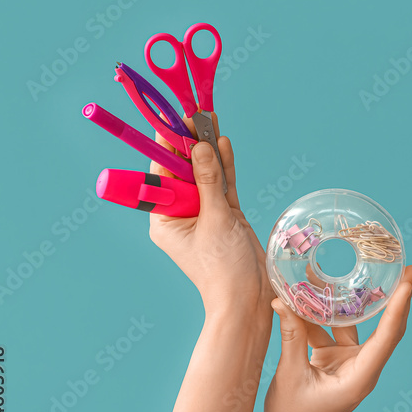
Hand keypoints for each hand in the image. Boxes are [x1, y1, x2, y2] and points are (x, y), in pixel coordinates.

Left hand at [148, 114, 271, 314]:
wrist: (248, 299)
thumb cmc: (224, 269)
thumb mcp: (216, 220)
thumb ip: (209, 181)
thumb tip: (200, 147)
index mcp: (165, 219)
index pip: (163, 175)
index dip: (168, 147)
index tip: (170, 121)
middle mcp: (182, 215)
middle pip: (185, 171)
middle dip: (189, 143)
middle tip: (192, 113)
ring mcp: (205, 215)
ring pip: (206, 175)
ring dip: (208, 150)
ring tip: (208, 118)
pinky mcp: (227, 217)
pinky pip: (223, 186)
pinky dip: (224, 166)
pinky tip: (222, 143)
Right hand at [264, 266, 411, 411]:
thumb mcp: (290, 377)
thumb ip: (291, 338)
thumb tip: (283, 301)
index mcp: (361, 375)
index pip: (388, 335)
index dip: (399, 306)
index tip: (410, 280)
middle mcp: (362, 366)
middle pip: (384, 326)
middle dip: (395, 296)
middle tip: (407, 267)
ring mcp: (350, 362)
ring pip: (351, 324)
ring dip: (339, 301)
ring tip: (321, 271)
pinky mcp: (335, 361)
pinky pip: (331, 331)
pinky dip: (318, 316)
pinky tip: (301, 295)